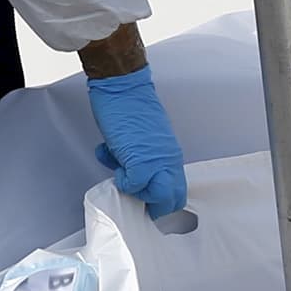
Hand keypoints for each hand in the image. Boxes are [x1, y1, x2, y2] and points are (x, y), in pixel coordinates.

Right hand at [84, 65, 187, 216]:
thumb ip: (146, 158)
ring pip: (158, 196)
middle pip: (173, 199)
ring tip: (121, 170)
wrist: (123, 87)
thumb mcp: (145, 139)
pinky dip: (122, 181)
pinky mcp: (140, 158)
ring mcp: (157, 160)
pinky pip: (134, 185)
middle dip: (151, 203)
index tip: (144, 198)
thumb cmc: (131, 107)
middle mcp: (169, 159)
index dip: (160, 200)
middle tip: (132, 190)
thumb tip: (136, 175)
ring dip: (136, 191)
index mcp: (171, 155)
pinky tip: (113, 159)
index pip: (177, 190)